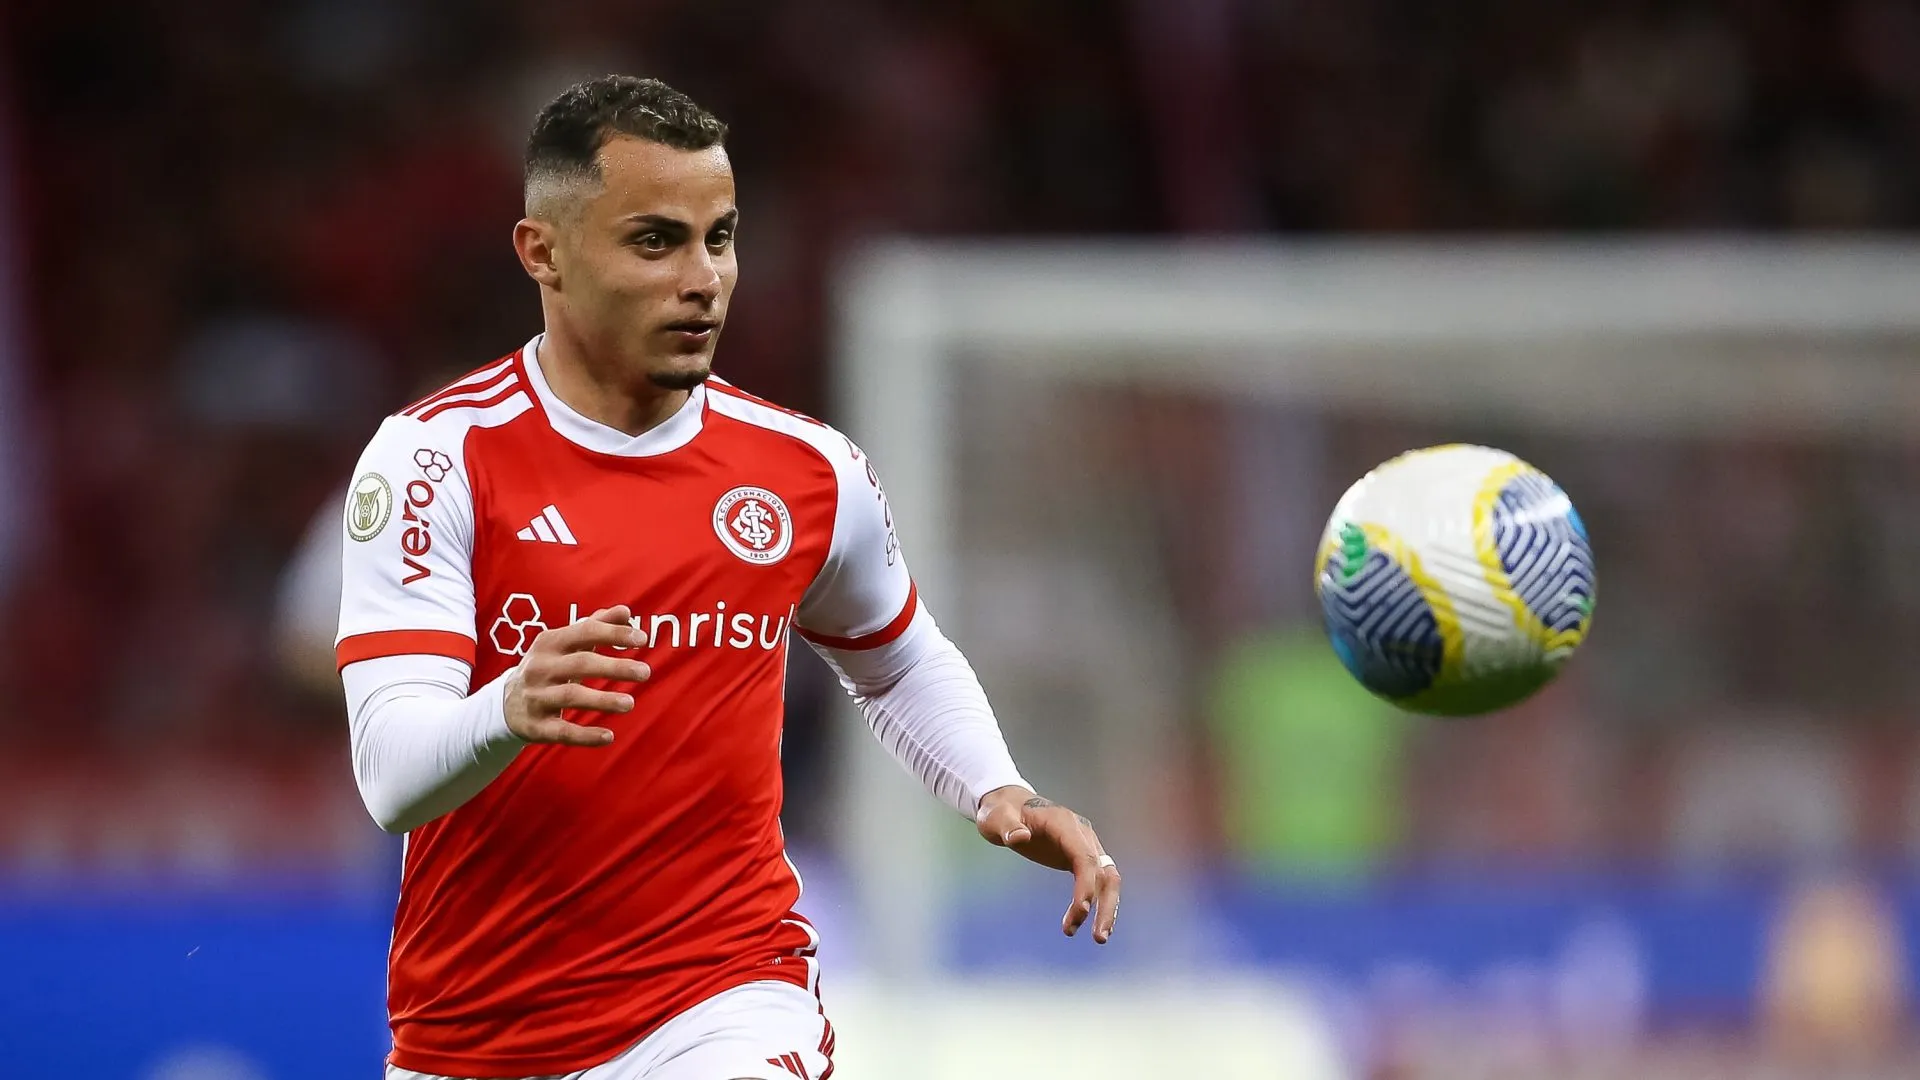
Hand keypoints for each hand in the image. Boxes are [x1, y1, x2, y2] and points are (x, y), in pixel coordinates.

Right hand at [503, 605, 650, 745]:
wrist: (505, 703)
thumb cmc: (547, 667)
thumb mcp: (564, 644)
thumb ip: (595, 626)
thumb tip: (625, 611)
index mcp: (549, 642)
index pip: (584, 632)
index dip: (614, 633)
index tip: (643, 638)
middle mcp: (539, 668)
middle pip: (581, 664)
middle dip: (615, 667)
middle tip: (645, 672)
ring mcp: (535, 697)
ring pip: (570, 696)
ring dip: (602, 700)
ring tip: (630, 703)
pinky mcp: (535, 726)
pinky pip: (561, 731)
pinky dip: (585, 735)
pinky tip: (608, 736)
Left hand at [975, 785, 1121, 943]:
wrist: (1009, 804)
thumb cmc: (1001, 812)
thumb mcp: (996, 818)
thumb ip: (1007, 827)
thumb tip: (1019, 838)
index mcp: (1064, 823)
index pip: (1084, 856)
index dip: (1086, 885)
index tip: (1081, 911)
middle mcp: (1081, 834)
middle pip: (1104, 871)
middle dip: (1105, 905)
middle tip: (1099, 938)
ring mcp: (1084, 845)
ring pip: (1106, 878)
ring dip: (1107, 907)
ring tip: (1099, 938)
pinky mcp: (1079, 857)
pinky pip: (1097, 881)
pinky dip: (1098, 902)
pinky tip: (1091, 925)